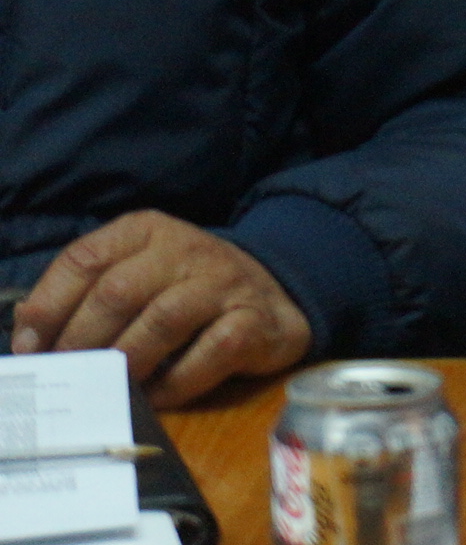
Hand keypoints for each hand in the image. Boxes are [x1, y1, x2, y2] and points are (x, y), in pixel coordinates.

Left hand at [9, 211, 311, 405]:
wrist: (277, 293)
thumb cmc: (189, 289)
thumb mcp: (138, 274)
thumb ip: (86, 293)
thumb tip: (26, 331)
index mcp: (147, 231)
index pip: (85, 258)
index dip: (49, 305)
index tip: (28, 346)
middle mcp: (185, 249)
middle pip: (118, 292)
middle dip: (81, 340)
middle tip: (68, 374)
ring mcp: (223, 283)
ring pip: (162, 320)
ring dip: (126, 360)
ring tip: (110, 384)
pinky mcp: (253, 321)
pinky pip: (207, 354)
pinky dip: (174, 383)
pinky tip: (156, 395)